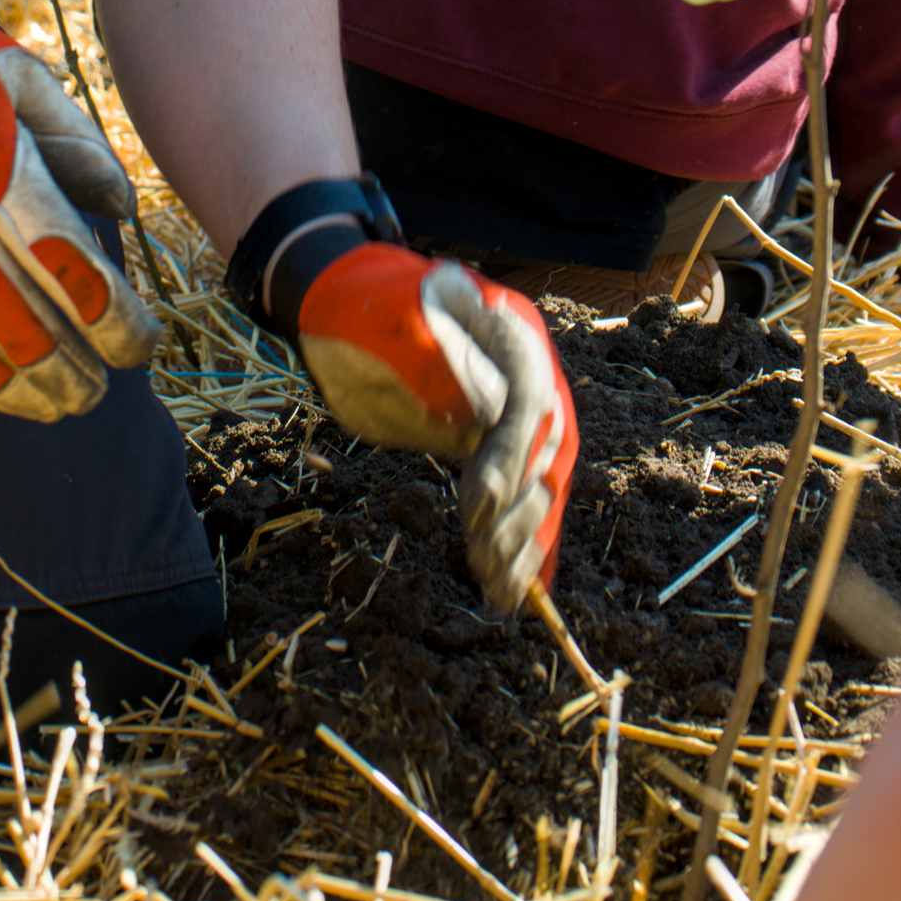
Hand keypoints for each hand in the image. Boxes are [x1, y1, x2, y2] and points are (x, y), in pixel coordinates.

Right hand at [0, 0, 160, 417]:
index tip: (138, 343)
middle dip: (74, 373)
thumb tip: (123, 212)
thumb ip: (78, 144)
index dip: (117, 325)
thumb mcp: (19, 75)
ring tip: (52, 405)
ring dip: (19, 393)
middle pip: (29, 331)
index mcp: (1, 171)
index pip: (76, 278)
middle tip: (97, 391)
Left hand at [299, 250, 574, 606]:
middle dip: (519, 515)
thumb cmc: (366, 308)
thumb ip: (430, 354)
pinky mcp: (499, 448)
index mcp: (512, 334)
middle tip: (483, 562)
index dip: (510, 459)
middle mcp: (531, 376)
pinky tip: (521, 590)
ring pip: (542, 487)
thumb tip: (485, 405)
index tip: (478, 504)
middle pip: (546, 454)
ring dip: (524, 544)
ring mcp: (521, 415)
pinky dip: (526, 547)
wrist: (353, 307)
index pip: (528, 405)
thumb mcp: (388, 317)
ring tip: (501, 593)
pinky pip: (526, 500)